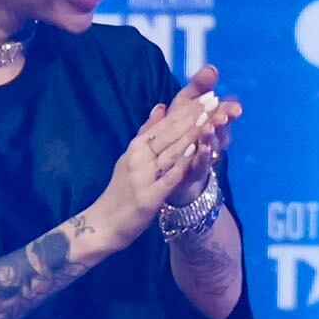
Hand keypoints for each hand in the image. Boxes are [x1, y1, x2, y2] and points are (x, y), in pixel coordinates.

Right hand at [88, 67, 240, 247]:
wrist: (103, 223)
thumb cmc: (120, 190)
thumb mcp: (130, 157)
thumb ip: (147, 133)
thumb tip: (161, 106)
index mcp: (136, 146)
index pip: (166, 124)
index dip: (188, 109)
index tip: (208, 95)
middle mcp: (138, 157)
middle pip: (171, 133)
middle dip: (194, 116)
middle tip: (215, 100)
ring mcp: (143, 176)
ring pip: (172, 151)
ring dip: (192, 134)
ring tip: (210, 118)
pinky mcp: (149, 196)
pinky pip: (169, 176)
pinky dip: (183, 163)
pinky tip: (196, 151)